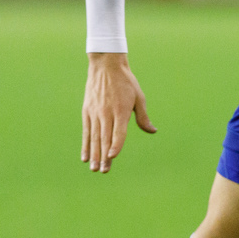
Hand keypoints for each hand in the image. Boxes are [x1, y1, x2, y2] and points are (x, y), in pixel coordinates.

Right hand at [82, 52, 155, 172]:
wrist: (106, 66)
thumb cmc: (126, 82)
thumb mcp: (138, 97)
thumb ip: (143, 117)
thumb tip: (152, 131)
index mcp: (121, 110)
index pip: (118, 131)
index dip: (116, 144)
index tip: (113, 156)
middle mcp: (107, 113)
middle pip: (105, 138)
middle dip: (104, 156)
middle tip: (103, 171)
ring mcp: (95, 113)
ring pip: (94, 137)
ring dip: (94, 154)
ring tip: (94, 168)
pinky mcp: (87, 112)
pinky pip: (86, 132)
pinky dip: (86, 145)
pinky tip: (85, 157)